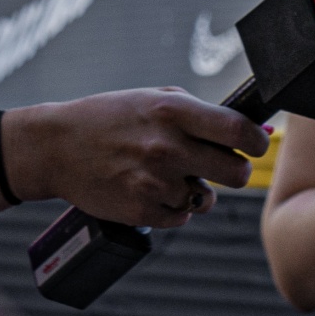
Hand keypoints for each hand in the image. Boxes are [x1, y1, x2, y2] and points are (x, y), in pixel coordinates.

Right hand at [8, 89, 270, 226]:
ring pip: (206, 198)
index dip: (257, 141)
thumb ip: (199, 112)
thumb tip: (249, 129)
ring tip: (167, 174)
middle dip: (236, 172)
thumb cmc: (111, 117)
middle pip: (236, 173)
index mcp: (173, 112)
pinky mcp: (141, 210)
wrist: (57, 146)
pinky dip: (173, 206)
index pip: (238, 131)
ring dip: (195, 190)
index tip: (256, 145)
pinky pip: (181, 216)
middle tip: (223, 167)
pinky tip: (151, 189)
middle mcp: (167, 147)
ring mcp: (154, 182)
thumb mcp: (153, 99)